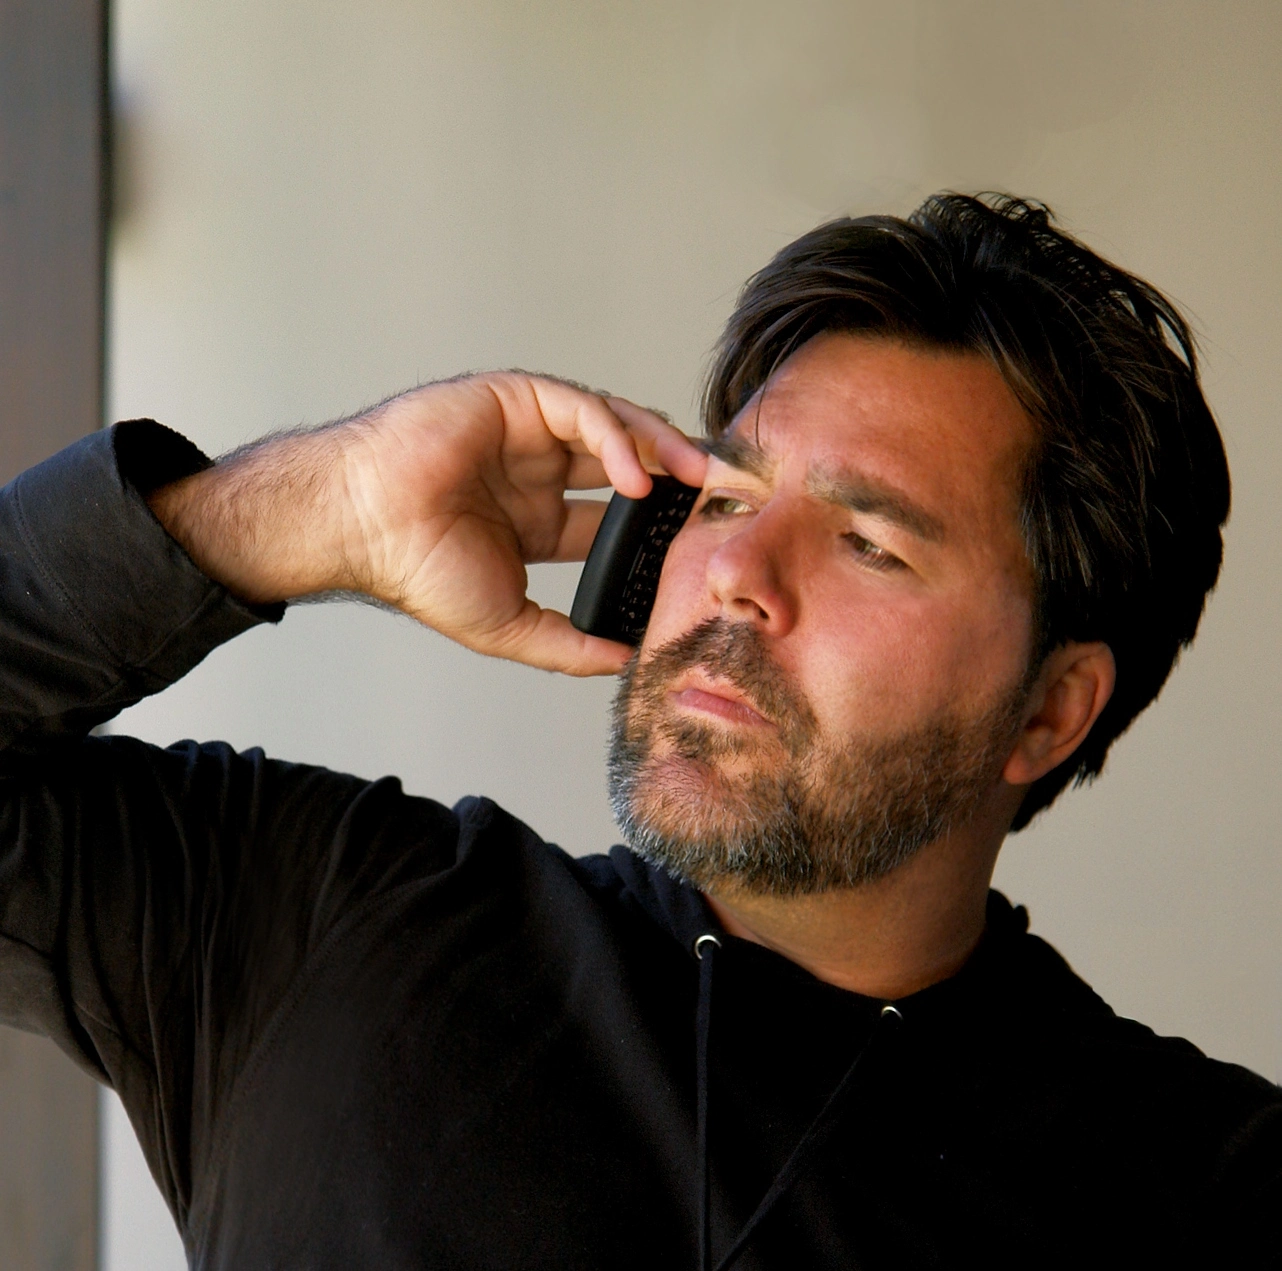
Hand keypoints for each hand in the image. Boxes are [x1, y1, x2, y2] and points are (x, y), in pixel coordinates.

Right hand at [148, 373, 706, 674]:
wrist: (363, 529)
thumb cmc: (417, 570)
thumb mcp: (509, 624)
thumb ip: (567, 644)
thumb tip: (624, 663)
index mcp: (540, 519)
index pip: (617, 519)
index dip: (660, 529)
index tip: (702, 544)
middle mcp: (540, 472)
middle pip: (628, 464)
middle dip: (676, 479)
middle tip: (723, 498)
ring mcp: (528, 433)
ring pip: (615, 427)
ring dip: (661, 449)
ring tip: (697, 478)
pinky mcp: (515, 400)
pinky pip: (580, 409)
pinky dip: (615, 436)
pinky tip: (636, 476)